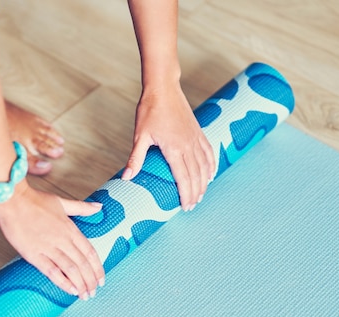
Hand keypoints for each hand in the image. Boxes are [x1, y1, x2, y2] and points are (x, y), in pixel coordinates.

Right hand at [0, 181, 104, 299]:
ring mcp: (48, 247)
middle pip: (82, 264)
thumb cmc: (35, 200)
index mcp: (70, 228)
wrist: (12, 200)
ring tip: (84, 295)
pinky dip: (63, 282)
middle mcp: (62, 239)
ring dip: (80, 285)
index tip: (101, 279)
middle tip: (93, 292)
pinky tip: (70, 290)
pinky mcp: (33, 254)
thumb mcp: (62, 202)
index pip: (90, 252)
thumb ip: (82, 207)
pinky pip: (52, 271)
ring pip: (71, 270)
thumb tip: (100, 207)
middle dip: (90, 281)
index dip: (98, 268)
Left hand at [122, 85, 215, 210]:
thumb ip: (136, 158)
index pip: (183, 178)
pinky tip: (211, 174)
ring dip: (204, 183)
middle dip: (195, 193)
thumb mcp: (140, 136)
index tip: (185, 206)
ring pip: (205, 166)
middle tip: (192, 206)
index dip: (185, 194)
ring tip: (201, 195)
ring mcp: (195, 138)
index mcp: (174, 148)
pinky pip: (209, 152)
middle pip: (196, 175)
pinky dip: (211, 165)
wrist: (163, 88)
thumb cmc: (150, 110)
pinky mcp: (198, 132)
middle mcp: (188, 145)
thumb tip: (126, 177)